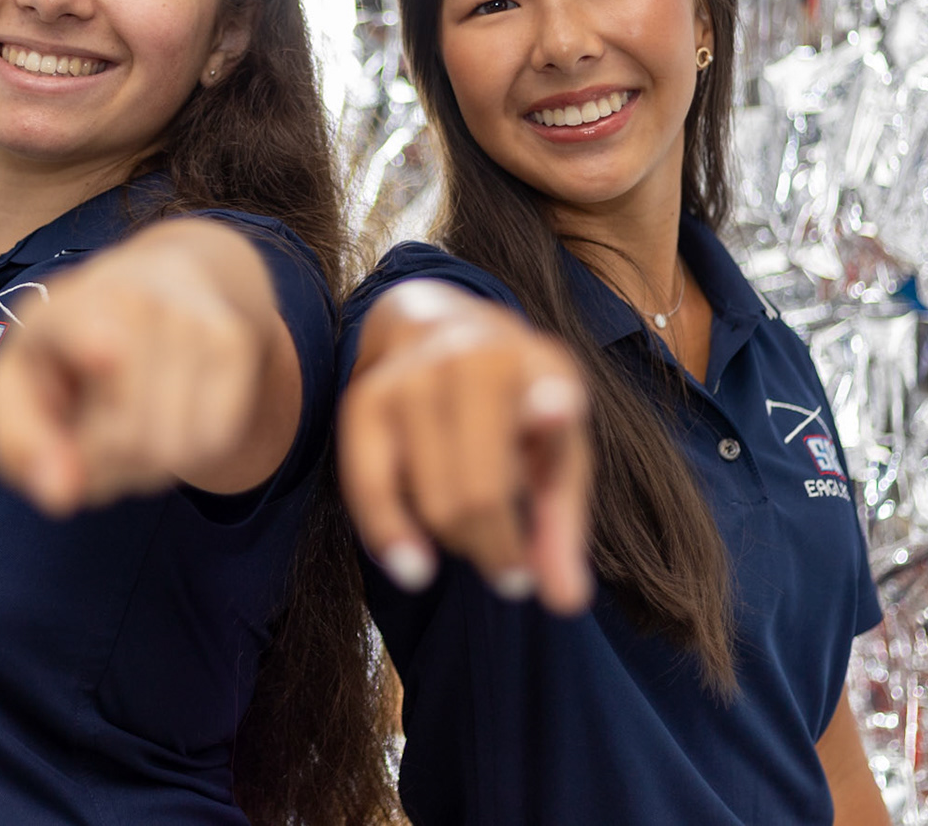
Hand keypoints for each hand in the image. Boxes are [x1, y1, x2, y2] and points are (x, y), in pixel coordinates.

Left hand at [0, 219, 296, 513]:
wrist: (155, 289)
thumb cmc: (70, 360)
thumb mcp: (20, 395)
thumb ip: (21, 448)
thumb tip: (60, 495)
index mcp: (60, 310)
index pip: (80, 324)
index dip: (92, 342)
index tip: (102, 352)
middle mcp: (129, 299)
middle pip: (127, 436)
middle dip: (104, 467)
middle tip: (90, 443)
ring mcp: (188, 316)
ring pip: (173, 447)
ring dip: (145, 468)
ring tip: (127, 428)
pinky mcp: (233, 339)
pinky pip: (214, 440)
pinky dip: (188, 455)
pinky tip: (168, 420)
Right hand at [338, 280, 592, 614]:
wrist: (438, 323)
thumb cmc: (515, 400)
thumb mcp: (558, 443)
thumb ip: (562, 523)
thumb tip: (565, 604)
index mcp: (523, 364)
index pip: (539, 421)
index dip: (541, 443)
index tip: (546, 470)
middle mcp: (462, 361)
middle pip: (476, 497)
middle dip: (495, 551)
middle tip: (511, 572)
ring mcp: (408, 379)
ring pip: (431, 503)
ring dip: (457, 543)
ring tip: (477, 540)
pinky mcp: (362, 401)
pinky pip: (369, 488)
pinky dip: (390, 537)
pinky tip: (416, 570)